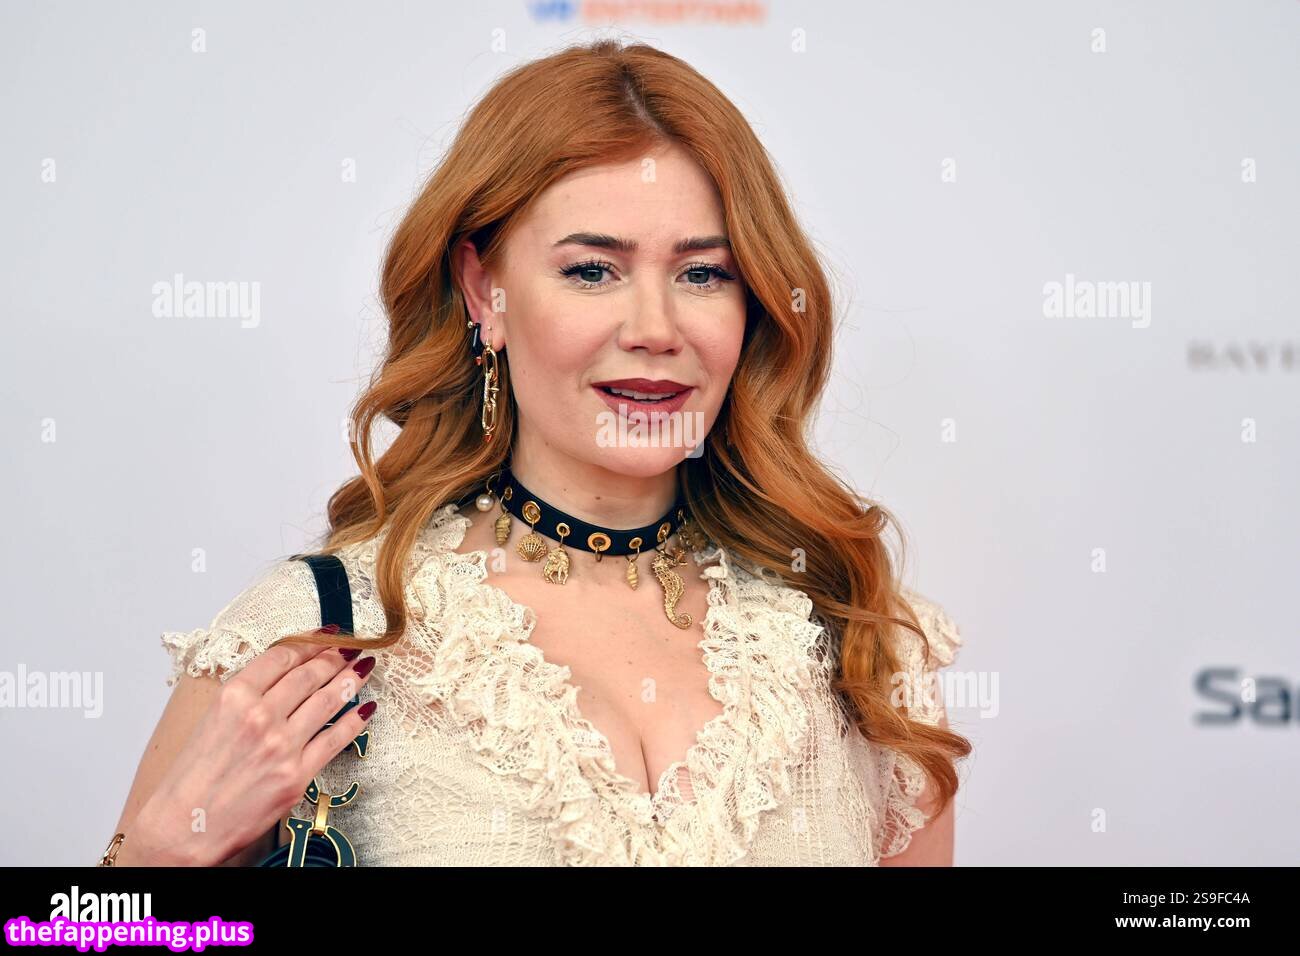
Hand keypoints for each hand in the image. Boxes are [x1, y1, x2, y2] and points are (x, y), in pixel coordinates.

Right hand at [122, 638, 376, 865]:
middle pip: (310, 675)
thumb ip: (248, 696)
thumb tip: (285, 676)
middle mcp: (260, 716)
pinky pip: (336, 739)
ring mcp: (282, 746)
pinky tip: (366, 707)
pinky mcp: (297, 774)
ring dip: (351, 679)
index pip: (282, 656)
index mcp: (234, 697)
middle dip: (335, 657)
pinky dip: (356, 720)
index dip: (311, 642)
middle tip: (351, 647)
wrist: (184, 827)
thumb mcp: (211, 719)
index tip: (327, 634)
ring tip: (364, 667)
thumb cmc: (192, 778)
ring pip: (328, 701)